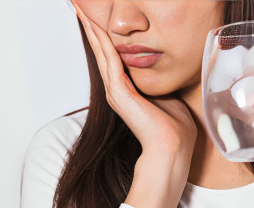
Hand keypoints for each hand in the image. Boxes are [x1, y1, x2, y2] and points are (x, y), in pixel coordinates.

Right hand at [72, 1, 196, 154]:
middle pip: (101, 49)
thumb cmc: (174, 127)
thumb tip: (167, 69)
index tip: (98, 14)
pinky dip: (100, 41)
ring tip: (81, 9)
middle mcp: (117, 88)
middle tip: (79, 4)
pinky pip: (109, 60)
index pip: (112, 54)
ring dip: (91, 28)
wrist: (172, 148)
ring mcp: (116, 90)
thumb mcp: (167, 95)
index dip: (104, 33)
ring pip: (101, 51)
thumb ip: (159, 82)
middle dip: (92, 25)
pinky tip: (94, 24)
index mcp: (127, 88)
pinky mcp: (119, 93)